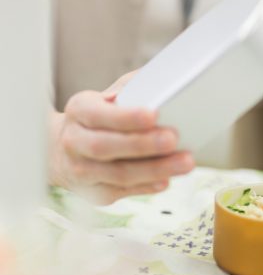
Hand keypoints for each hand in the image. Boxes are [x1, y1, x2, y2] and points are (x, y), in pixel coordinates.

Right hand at [49, 73, 194, 203]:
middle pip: (106, 147)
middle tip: (173, 139)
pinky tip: (166, 180)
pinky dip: (146, 187)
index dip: (126, 117)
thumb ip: (131, 88)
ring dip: (154, 169)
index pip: (99, 114)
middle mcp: (74, 141)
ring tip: (184, 163)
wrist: (66, 151)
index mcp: (79, 111)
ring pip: (118, 174)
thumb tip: (164, 82)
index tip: (154, 114)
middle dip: (143, 144)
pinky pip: (122, 191)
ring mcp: (82, 170)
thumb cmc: (100, 118)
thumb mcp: (107, 97)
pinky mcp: (95, 192)